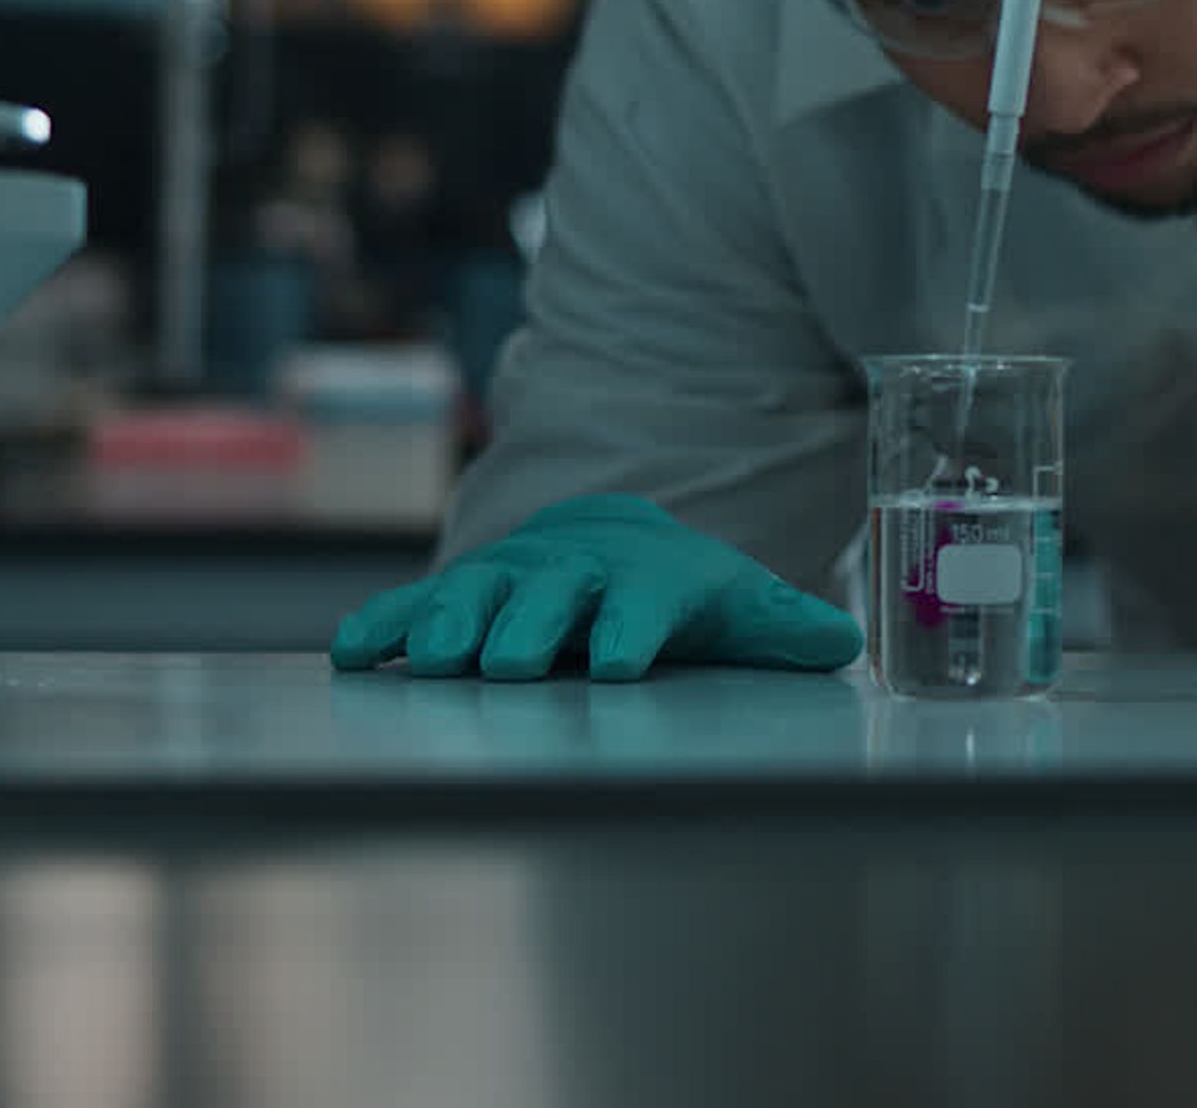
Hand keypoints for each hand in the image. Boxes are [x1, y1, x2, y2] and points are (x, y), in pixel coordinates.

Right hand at [329, 494, 863, 681]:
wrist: (612, 533)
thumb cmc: (676, 588)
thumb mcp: (731, 603)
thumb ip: (777, 624)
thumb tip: (843, 640)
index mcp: (643, 578)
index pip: (642, 601)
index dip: (630, 628)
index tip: (617, 661)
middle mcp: (573, 573)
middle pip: (551, 596)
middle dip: (530, 626)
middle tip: (509, 664)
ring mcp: (512, 577)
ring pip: (478, 594)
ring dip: (453, 624)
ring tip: (434, 661)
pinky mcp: (461, 592)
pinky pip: (416, 604)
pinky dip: (384, 624)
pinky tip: (353, 655)